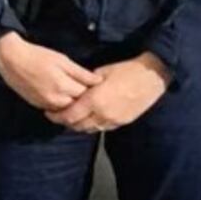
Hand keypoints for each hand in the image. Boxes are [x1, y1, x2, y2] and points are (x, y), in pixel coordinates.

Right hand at [0, 32, 104, 110]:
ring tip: (73, 92)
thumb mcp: (62, 60)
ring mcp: (46, 104)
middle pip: (77, 106)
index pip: (86, 95)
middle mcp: (55, 99)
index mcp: (63, 85)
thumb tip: (98, 81)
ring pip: (67, 110)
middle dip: (83, 99)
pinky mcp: (38, 105)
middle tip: (86, 89)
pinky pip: (55, 109)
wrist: (11, 59)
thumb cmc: (37, 56)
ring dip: (72, 104)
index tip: (94, 85)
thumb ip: (80, 73)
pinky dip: (60, 105)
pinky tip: (60, 94)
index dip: (92, 90)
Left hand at [46, 52, 170, 132]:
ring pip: (89, 129)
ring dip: (78, 125)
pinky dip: (92, 125)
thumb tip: (74, 88)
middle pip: (77, 126)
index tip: (49, 112)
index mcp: (95, 100)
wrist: (151, 78)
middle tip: (57, 116)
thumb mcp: (101, 72)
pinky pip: (102, 129)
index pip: (70, 115)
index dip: (57, 116)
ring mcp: (114, 120)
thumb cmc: (126, 70)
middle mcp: (103, 114)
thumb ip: (86, 84)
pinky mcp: (122, 122)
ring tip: (71, 117)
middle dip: (65, 122)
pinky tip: (88, 118)